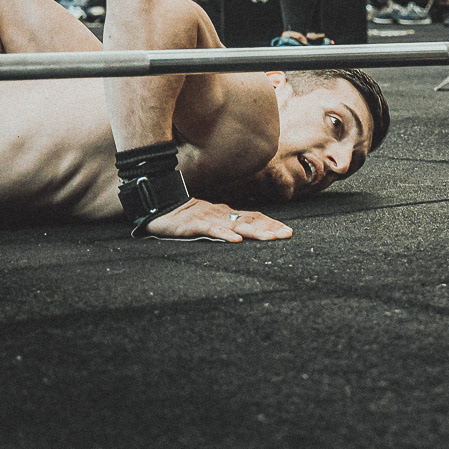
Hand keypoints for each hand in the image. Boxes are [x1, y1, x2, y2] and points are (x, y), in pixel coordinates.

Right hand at [144, 199, 292, 242]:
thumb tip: (246, 233)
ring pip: (235, 225)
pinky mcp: (194, 225)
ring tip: (270, 238)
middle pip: (250, 220)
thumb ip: (228, 224)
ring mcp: (209, 218)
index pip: (254, 216)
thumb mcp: (212, 220)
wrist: (161, 207)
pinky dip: (225, 235)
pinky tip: (236, 241)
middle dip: (270, 227)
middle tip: (287, 235)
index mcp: (227, 213)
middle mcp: (222, 214)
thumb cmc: (188, 217)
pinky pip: (212, 230)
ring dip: (254, 232)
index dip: (271, 223)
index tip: (287, 231)